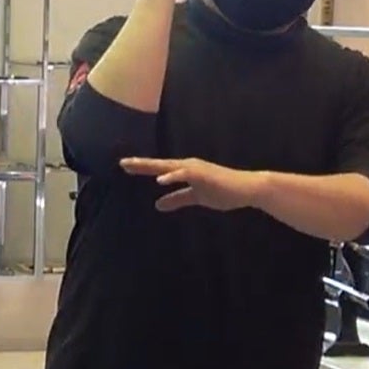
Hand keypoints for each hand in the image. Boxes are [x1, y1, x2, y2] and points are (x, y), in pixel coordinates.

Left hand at [121, 156, 265, 212]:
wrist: (247, 189)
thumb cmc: (224, 192)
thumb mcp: (195, 197)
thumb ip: (177, 199)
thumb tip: (157, 205)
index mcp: (185, 171)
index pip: (159, 170)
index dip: (142, 168)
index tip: (125, 167)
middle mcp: (187, 166)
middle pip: (159, 165)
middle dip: (140, 164)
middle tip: (121, 163)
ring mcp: (195, 169)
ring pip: (168, 166)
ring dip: (151, 166)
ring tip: (133, 167)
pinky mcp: (204, 174)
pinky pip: (185, 175)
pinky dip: (172, 176)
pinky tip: (160, 180)